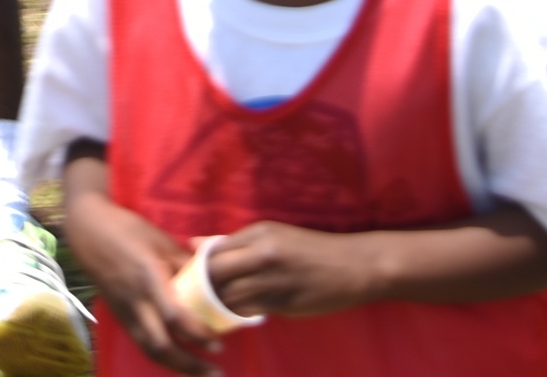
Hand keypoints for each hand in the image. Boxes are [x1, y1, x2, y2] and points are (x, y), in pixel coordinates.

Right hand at [64, 194, 220, 374]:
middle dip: (188, 364)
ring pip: (149, 350)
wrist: (88, 230)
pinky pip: (141, 343)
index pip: (174, 317)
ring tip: (200, 372)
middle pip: (160, 345)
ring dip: (176, 366)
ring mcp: (125, 311)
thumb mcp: (161, 240)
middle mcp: (135, 301)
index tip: (217, 343)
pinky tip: (178, 358)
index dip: (197, 334)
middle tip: (215, 372)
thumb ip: (185, 263)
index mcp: (148, 278)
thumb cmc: (127, 229)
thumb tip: (212, 280)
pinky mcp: (120, 316)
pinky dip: (162, 355)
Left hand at [207, 222, 370, 318]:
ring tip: (216, 308)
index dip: (199, 266)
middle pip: (215, 274)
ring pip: (229, 297)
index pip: (214, 250)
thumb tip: (194, 243)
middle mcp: (263, 254)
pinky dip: (239, 314)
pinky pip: (249, 312)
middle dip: (203, 287)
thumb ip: (234, 243)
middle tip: (199, 296)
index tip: (195, 276)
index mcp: (259, 233)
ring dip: (219, 305)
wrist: (353, 266)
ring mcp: (273, 280)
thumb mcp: (274, 236)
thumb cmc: (310, 250)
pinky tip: (239, 314)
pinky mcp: (283, 303)